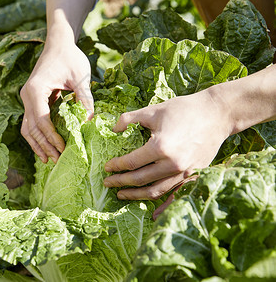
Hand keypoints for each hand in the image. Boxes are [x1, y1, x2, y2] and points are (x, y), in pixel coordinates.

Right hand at [20, 41, 93, 162]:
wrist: (58, 42)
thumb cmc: (70, 57)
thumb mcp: (80, 77)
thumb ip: (84, 100)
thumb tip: (89, 123)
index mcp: (36, 90)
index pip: (42, 121)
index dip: (52, 138)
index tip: (64, 149)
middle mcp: (27, 96)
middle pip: (32, 128)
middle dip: (44, 146)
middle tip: (57, 161)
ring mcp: (27, 99)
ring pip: (27, 128)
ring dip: (37, 144)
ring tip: (48, 160)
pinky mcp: (32, 100)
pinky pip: (31, 122)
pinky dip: (36, 136)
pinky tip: (45, 147)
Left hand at [103, 90, 231, 201]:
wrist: (217, 113)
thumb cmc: (183, 109)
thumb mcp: (152, 110)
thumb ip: (129, 119)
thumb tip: (113, 129)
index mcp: (160, 147)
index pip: (131, 162)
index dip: (116, 166)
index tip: (106, 168)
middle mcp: (172, 164)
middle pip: (140, 179)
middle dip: (120, 182)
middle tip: (107, 183)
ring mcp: (185, 172)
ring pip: (155, 191)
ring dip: (136, 195)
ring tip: (122, 194)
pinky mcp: (194, 175)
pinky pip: (175, 195)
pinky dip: (164, 206)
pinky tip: (153, 215)